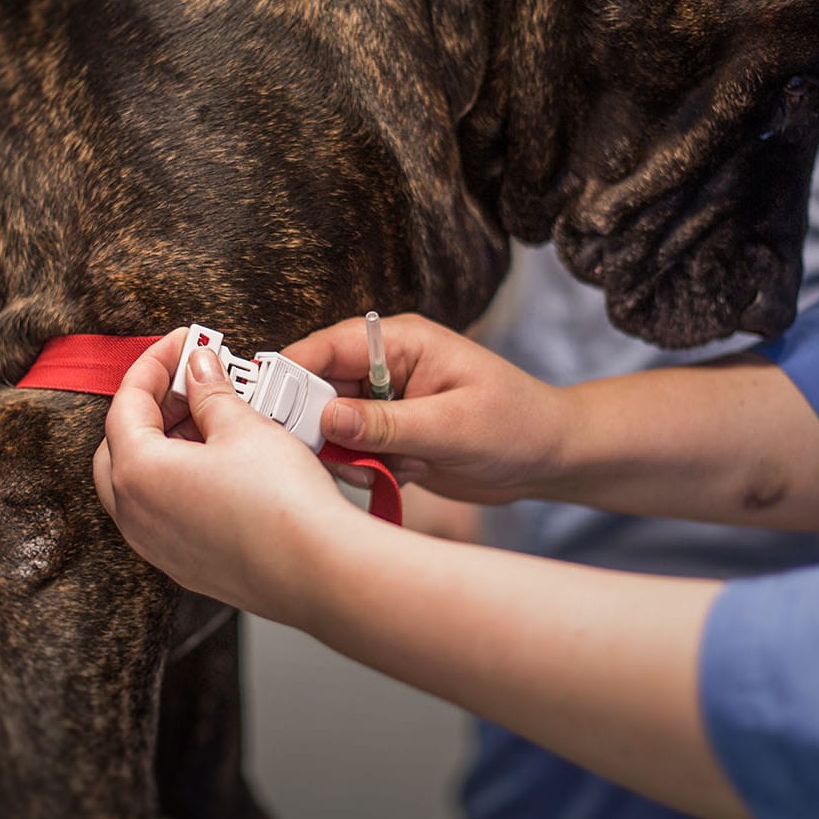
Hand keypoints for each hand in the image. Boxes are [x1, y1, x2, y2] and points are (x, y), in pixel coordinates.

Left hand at [93, 328, 362, 624]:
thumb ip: (210, 392)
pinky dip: (177, 479)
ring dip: (165, 443)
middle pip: (121, 444)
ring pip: (139, 482)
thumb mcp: (244, 427)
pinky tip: (217, 461)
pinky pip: (164, 511)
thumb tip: (198, 370)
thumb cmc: (282, 504)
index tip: (181, 343)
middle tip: (189, 379)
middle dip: (152, 405)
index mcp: (138, 472)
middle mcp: (136, 515)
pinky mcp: (185, 565)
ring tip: (211, 416)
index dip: (153, 364)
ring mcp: (157, 546)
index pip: (126, 403)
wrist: (319, 569)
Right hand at [282, 314, 570, 503]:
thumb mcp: (452, 426)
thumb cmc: (517, 425)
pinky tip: (401, 476)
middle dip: (318, 426)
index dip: (292, 375)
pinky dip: (364, 470)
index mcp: (400, 342)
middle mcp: (385, 368)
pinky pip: (353, 453)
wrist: (550, 459)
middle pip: (319, 389)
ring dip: (345, 455)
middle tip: (332, 456)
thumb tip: (325, 420)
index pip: (327, 347)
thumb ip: (387, 424)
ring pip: (331, 427)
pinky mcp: (390, 437)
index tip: (268, 410)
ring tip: (380, 470)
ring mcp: (386, 404)